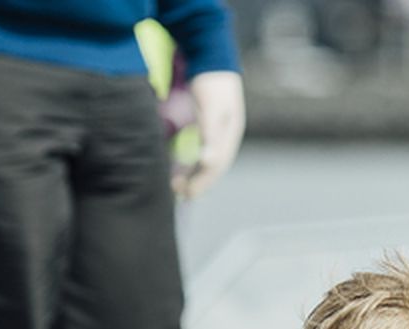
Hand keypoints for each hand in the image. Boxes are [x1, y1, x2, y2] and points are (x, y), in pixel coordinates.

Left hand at [173, 70, 243, 199]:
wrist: (210, 53)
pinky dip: (192, 161)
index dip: (202, 182)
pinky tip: (181, 165)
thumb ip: (210, 135)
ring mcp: (217, 129)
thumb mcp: (211, 108)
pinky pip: (201, 150)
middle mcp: (225, 136)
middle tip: (179, 194)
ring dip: (194, 174)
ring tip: (178, 185)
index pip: (216, 166)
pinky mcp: (207, 123)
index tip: (186, 194)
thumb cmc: (211, 81)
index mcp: (229, 135)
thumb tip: (209, 162)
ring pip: (207, 160)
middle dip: (198, 182)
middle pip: (213, 166)